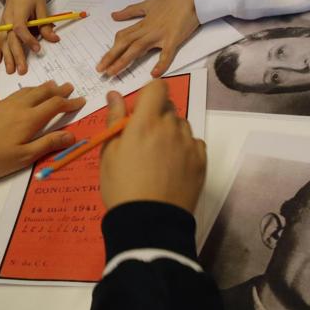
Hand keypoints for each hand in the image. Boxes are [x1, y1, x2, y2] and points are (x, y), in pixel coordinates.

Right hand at [0, 0, 59, 75]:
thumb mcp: (41, 6)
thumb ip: (45, 24)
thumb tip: (54, 39)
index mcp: (18, 12)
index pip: (20, 28)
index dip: (28, 40)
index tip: (37, 50)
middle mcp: (7, 19)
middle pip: (10, 39)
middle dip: (16, 55)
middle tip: (22, 70)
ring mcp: (3, 22)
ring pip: (3, 41)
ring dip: (6, 57)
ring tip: (10, 70)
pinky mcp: (2, 25)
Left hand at [0, 82, 85, 178]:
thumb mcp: (24, 157)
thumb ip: (48, 144)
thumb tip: (72, 135)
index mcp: (30, 119)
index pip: (55, 105)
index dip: (70, 102)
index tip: (81, 100)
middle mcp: (20, 106)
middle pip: (43, 93)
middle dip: (59, 90)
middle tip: (70, 86)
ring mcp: (6, 104)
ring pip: (29, 90)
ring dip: (44, 87)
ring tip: (53, 85)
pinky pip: (18, 92)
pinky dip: (30, 90)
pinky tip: (28, 93)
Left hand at [97, 0, 199, 77]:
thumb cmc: (172, 1)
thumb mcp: (148, 4)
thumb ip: (130, 11)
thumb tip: (114, 15)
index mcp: (142, 24)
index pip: (122, 37)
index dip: (111, 50)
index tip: (102, 61)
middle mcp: (147, 30)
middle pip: (125, 44)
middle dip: (111, 57)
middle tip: (100, 71)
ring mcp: (160, 35)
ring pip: (138, 49)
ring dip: (124, 61)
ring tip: (113, 72)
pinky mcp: (174, 39)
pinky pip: (166, 53)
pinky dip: (161, 63)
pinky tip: (154, 74)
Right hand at [99, 80, 205, 211]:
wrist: (148, 222)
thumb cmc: (121, 186)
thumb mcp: (109, 153)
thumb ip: (114, 119)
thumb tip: (114, 95)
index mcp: (146, 122)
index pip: (157, 88)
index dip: (148, 95)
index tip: (139, 111)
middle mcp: (171, 128)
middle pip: (168, 107)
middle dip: (156, 116)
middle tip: (143, 140)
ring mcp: (189, 144)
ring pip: (182, 125)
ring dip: (171, 132)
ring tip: (158, 157)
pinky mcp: (201, 161)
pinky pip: (194, 143)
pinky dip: (184, 148)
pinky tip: (172, 166)